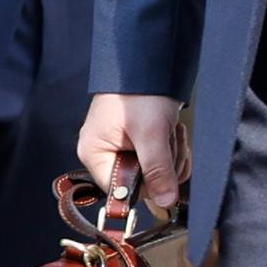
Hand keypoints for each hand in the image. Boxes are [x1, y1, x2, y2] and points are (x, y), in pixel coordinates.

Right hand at [79, 92, 188, 209]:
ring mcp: (121, 147)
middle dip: (164, 164)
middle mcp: (104, 153)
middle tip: (168, 141)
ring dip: (171, 154)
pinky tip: (170, 131)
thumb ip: (158, 170)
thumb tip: (165, 201)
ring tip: (169, 131)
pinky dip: (172, 147)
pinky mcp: (138, 142)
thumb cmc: (139, 94)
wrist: (149, 65)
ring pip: (155, 171)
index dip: (146, 185)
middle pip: (141, 181)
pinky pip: (160, 159)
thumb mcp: (151, 134)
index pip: (121, 190)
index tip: (163, 171)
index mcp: (94, 154)